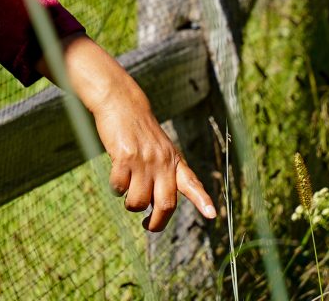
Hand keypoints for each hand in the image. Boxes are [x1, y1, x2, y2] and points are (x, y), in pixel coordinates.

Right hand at [45, 33, 216, 231]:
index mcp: (174, 160)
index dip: (202, 200)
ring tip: (126, 194)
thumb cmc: (139, 129)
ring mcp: (144, 160)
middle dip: (157, 223)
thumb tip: (155, 205)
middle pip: (166, 204)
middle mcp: (162, 162)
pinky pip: (120, 187)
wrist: (122, 102)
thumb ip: (163, 173)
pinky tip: (115, 181)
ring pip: (138, 201)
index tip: (212, 215)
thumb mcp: (160, 148)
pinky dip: (116, 189)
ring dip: (130, 204)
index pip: (191, 183)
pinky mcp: (125, 157)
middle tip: (149, 226)